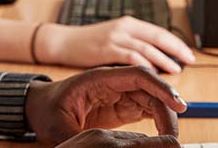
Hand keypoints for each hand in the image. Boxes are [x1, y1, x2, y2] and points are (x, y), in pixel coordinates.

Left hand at [24, 66, 188, 145]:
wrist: (38, 107)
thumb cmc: (46, 111)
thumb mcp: (58, 129)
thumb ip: (79, 141)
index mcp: (99, 78)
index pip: (138, 75)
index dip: (161, 87)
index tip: (178, 105)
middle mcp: (113, 82)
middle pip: (150, 88)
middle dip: (167, 107)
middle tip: (173, 135)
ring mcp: (119, 93)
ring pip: (152, 99)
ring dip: (164, 115)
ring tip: (169, 138)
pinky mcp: (121, 106)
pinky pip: (147, 108)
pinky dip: (158, 120)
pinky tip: (162, 135)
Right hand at [38, 18, 195, 73]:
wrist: (64, 42)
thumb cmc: (89, 43)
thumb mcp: (114, 38)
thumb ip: (132, 44)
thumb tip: (154, 58)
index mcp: (129, 23)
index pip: (159, 31)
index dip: (176, 43)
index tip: (188, 53)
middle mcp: (125, 27)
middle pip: (158, 37)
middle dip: (176, 49)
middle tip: (190, 60)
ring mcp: (116, 37)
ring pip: (147, 48)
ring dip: (164, 60)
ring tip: (176, 70)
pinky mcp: (107, 49)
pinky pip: (131, 57)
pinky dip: (144, 65)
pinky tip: (152, 74)